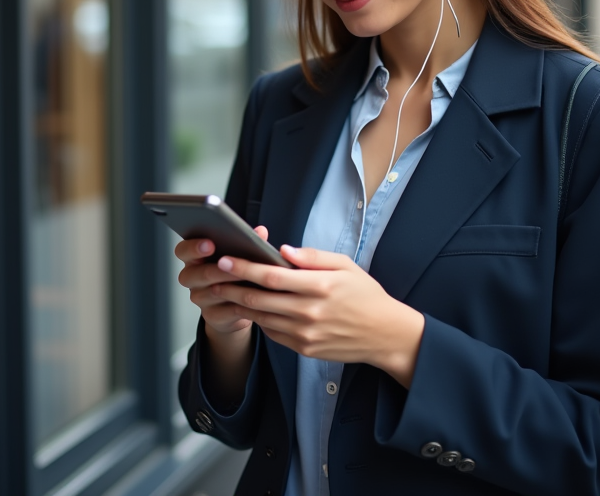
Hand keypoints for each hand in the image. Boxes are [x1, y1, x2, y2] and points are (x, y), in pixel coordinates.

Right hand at [175, 226, 271, 335]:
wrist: (236, 307)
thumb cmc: (235, 275)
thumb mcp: (239, 256)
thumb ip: (247, 242)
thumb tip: (261, 231)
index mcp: (194, 258)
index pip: (183, 250)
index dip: (193, 247)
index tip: (209, 244)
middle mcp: (192, 277)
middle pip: (194, 274)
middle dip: (215, 269)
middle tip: (231, 263)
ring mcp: (200, 298)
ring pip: (210, 292)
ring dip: (229, 285)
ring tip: (246, 279)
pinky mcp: (212, 315)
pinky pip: (224, 310)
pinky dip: (239, 303)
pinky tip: (251, 297)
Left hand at [212, 245, 425, 386]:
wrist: (385, 335)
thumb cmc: (366, 296)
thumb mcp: (346, 266)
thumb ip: (313, 257)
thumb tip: (283, 250)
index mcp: (320, 287)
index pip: (272, 276)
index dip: (244, 268)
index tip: (225, 259)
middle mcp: (309, 312)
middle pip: (259, 299)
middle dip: (232, 286)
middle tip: (213, 275)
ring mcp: (305, 334)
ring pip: (261, 318)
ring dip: (240, 304)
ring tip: (225, 291)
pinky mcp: (304, 349)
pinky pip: (273, 333)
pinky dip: (259, 320)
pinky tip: (251, 309)